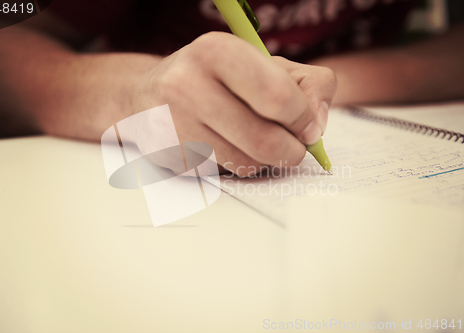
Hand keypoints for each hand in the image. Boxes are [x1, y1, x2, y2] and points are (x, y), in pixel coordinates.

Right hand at [137, 32, 336, 176]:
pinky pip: (224, 174)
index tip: (308, 127)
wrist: (145, 96)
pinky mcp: (169, 156)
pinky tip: (224, 146)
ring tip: (255, 141)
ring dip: (264, 160)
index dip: (303, 118)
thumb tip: (317, 124)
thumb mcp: (260, 63)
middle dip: (291, 151)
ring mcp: (174, 124)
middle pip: (264, 139)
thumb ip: (306, 82)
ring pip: (246, 163)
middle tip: (294, 147)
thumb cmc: (214, 78)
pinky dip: (236, 165)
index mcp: (216, 51)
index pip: (277, 95)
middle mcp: (187, 85)